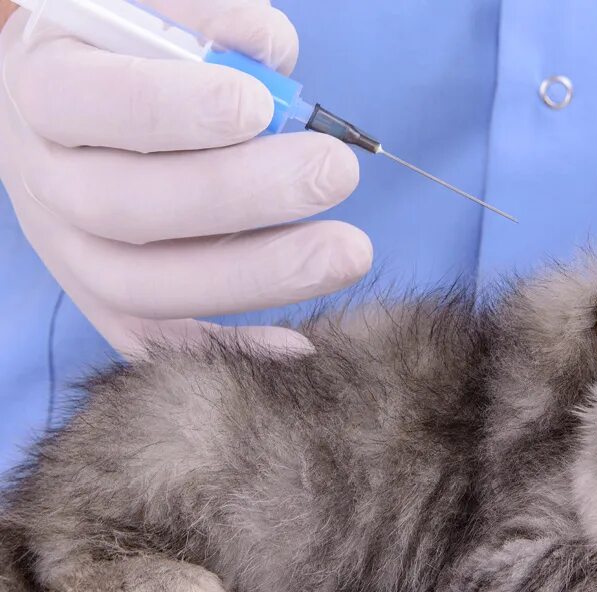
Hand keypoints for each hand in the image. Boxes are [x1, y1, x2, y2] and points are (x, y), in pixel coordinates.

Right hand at [0, 0, 370, 357]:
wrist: (74, 120)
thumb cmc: (133, 59)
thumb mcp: (154, 17)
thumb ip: (209, 22)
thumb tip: (269, 47)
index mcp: (46, 91)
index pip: (91, 103)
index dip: (174, 109)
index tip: (258, 105)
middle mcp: (47, 182)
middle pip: (127, 206)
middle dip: (242, 194)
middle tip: (336, 172)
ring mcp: (74, 254)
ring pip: (147, 288)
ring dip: (256, 275)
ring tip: (347, 252)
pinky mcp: (111, 305)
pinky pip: (162, 343)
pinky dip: (232, 349)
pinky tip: (301, 347)